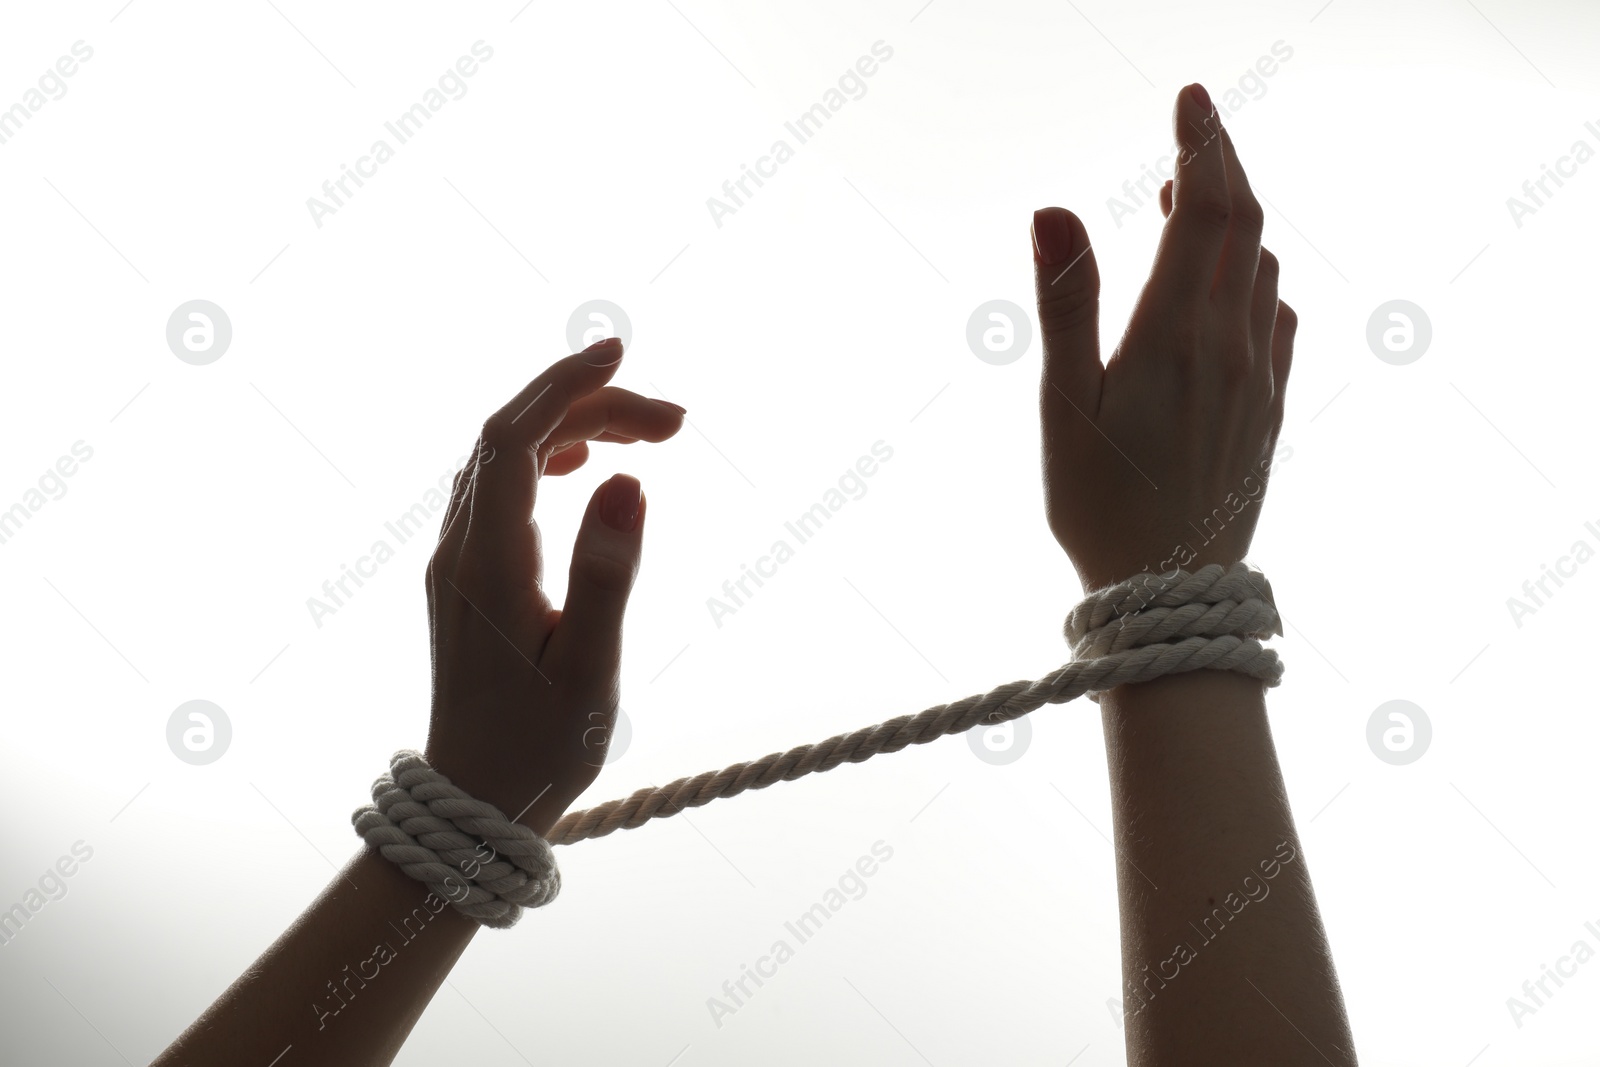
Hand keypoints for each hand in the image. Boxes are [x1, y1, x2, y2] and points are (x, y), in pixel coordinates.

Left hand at [422, 338, 684, 834]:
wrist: (471, 804)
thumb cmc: (539, 748)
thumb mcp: (589, 668)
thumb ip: (607, 572)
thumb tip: (630, 482)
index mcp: (487, 563)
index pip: (513, 438)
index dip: (564, 385)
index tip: (623, 353)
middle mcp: (459, 550)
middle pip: (510, 438)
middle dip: (590, 407)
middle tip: (674, 421)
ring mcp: (456, 564)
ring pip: (503, 460)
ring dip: (571, 431)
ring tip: (647, 437)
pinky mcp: (465, 580)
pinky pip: (497, 491)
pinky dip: (543, 459)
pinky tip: (582, 468)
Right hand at [1032, 83, 1294, 591]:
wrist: (1173, 593)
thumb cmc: (1101, 505)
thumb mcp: (1064, 404)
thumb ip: (1065, 303)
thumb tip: (1054, 210)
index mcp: (1177, 333)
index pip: (1207, 208)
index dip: (1202, 143)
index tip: (1189, 97)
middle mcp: (1232, 344)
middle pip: (1246, 224)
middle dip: (1223, 164)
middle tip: (1193, 126)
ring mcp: (1259, 378)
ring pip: (1264, 269)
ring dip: (1235, 220)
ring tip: (1192, 197)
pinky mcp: (1267, 410)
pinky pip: (1277, 319)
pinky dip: (1255, 276)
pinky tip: (1231, 286)